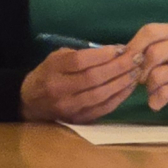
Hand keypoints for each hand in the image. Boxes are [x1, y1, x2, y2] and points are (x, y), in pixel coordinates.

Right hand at [19, 42, 142, 123]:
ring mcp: (70, 107)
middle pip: (93, 78)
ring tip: (137, 72)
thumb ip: (80, 54)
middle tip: (136, 58)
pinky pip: (103, 108)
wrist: (31, 102)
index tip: (120, 48)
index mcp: (53, 69)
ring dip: (122, 83)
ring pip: (101, 95)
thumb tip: (113, 52)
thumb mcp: (57, 57)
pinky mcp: (79, 119)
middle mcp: (60, 89)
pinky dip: (119, 97)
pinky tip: (129, 87)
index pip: (80, 61)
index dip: (103, 55)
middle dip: (118, 67)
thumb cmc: (48, 74)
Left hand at [121, 22, 167, 118]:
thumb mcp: (159, 52)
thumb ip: (141, 49)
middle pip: (153, 53)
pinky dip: (155, 100)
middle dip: (140, 70)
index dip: (133, 47)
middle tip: (139, 79)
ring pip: (159, 75)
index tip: (125, 62)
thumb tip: (120, 54)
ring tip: (151, 90)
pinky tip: (156, 102)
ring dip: (148, 86)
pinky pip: (166, 93)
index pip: (149, 31)